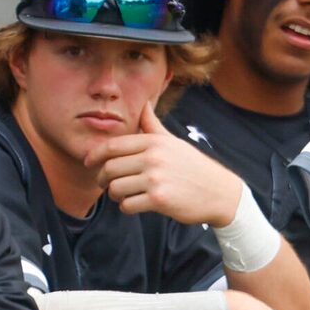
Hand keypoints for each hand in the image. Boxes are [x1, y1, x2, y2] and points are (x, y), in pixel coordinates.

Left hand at [98, 102, 243, 228]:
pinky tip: (137, 204)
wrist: (220, 193)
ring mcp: (156, 179)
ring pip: (115, 188)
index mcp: (154, 142)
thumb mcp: (174, 142)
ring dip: (115, 195)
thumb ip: (152, 125)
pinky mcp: (159, 199)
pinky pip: (127, 205)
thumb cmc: (194, 167)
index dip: (94, 156)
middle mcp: (153, 158)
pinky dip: (127, 207)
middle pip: (109, 169)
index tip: (89, 163)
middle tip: (107, 184)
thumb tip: (143, 102)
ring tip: (123, 195)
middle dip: (102, 178)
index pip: (112, 147)